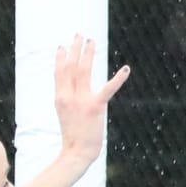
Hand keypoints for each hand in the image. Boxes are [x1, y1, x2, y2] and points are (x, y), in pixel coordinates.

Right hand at [55, 35, 130, 162]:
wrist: (77, 151)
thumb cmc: (73, 135)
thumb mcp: (64, 113)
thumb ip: (67, 98)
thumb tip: (69, 88)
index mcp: (60, 97)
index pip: (59, 72)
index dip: (61, 58)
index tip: (63, 46)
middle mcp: (68, 95)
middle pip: (71, 67)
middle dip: (75, 49)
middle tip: (79, 35)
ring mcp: (81, 100)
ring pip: (84, 71)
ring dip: (88, 54)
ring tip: (92, 42)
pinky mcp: (95, 106)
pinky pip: (108, 89)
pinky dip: (118, 78)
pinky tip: (126, 69)